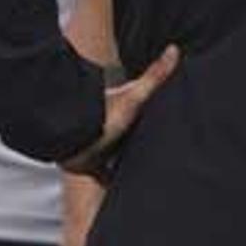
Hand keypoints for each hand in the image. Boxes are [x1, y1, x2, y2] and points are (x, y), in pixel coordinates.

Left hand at [60, 45, 179, 182]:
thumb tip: (174, 49)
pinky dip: (114, 186)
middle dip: (147, 147)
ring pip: (123, 161)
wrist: (71, 140)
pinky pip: (107, 179)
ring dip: (131, 168)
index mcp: (127, 116)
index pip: (146, 119)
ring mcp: (106, 151)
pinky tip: (126, 195)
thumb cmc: (102, 117)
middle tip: (169, 158)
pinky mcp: (96, 167)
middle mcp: (117, 133)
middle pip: (136, 140)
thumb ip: (154, 76)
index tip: (174, 125)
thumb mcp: (134, 97)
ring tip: (153, 179)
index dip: (157, 122)